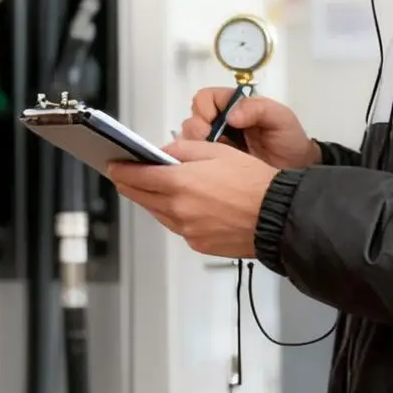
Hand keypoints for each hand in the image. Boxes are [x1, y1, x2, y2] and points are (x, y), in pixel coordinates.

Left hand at [108, 141, 277, 258]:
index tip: (113, 166)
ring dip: (151, 200)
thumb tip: (163, 152)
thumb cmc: (255, 182)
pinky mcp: (197, 243)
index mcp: (181, 182)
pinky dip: (173, 215)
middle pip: (142, 196)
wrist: (278, 217)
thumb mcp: (218, 151)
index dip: (122, 170)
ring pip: (158, 213)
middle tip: (122, 176)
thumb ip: (184, 149)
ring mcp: (187, 229)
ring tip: (150, 190)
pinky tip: (179, 207)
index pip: (138, 176)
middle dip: (130, 184)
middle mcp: (179, 208)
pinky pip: (177, 227)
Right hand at [181, 87, 319, 169]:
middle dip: (198, 130)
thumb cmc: (288, 141)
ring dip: (196, 146)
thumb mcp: (280, 118)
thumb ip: (258, 108)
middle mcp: (218, 122)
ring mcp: (213, 143)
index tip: (215, 123)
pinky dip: (195, 160)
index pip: (204, 98)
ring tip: (215, 155)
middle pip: (191, 118)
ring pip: (188, 139)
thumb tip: (230, 116)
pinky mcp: (210, 163)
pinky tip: (212, 165)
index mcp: (233, 105)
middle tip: (215, 143)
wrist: (294, 173)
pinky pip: (191, 158)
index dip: (204, 109)